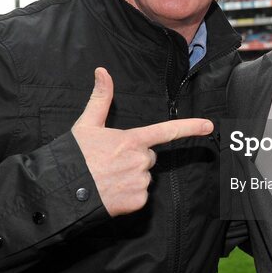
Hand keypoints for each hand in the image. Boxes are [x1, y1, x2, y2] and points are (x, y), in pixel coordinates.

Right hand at [71, 67, 212, 216]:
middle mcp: (140, 160)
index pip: (166, 131)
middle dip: (135, 159)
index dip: (190, 127)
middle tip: (110, 163)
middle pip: (148, 158)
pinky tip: (110, 193)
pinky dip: (128, 196)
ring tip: (107, 179)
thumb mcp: (86, 124)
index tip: (209, 126)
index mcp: (132, 140)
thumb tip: (102, 71)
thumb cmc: (74, 156)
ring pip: (143, 177)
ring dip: (130, 178)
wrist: (62, 190)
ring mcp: (140, 182)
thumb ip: (101, 98)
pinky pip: (139, 196)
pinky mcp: (137, 202)